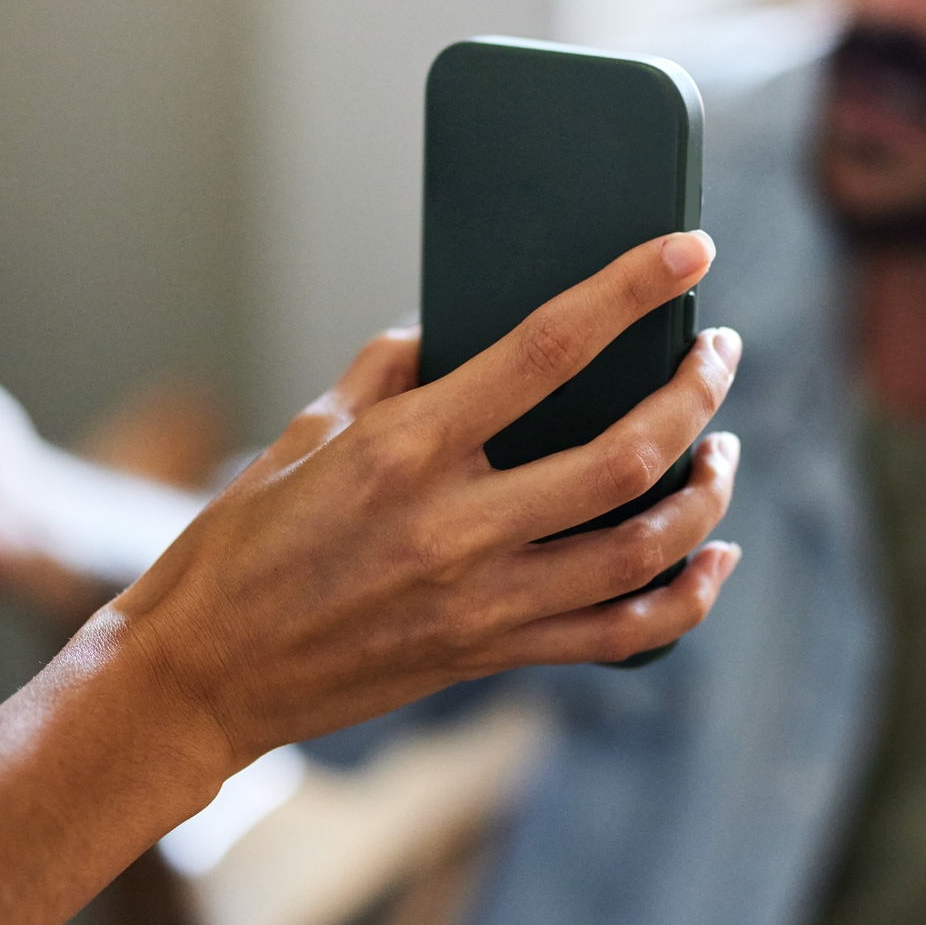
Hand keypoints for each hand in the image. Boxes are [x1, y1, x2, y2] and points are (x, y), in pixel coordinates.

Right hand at [112, 227, 745, 760]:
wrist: (203, 674)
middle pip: (626, 454)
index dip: (631, 290)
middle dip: (697, 393)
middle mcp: (456, 525)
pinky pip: (621, 635)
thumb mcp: (305, 433)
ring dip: (706, 493)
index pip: (548, 348)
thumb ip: (389, 373)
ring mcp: (482, 600)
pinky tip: (713, 559)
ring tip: (722, 450)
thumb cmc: (241, 545)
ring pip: (642, 548)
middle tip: (720, 354)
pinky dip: (686, 598)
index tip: (689, 250)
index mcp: (407, 449)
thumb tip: (449, 329)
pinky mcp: (492, 655)